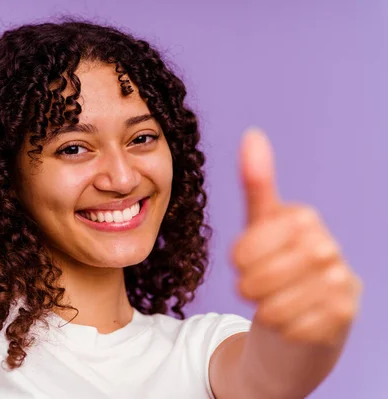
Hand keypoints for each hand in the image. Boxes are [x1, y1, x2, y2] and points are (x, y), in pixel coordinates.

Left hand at [231, 128, 362, 345]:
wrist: (300, 314)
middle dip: (249, 286)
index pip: (252, 244)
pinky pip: (294, 329)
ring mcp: (342, 282)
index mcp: (304, 219)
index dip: (240, 258)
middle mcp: (328, 247)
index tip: (241, 262)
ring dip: (264, 308)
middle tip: (251, 286)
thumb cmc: (274, 264)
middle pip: (264, 276)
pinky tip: (290, 319)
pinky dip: (282, 328)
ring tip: (269, 301)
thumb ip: (256, 185)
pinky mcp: (345, 316)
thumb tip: (252, 134)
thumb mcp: (260, 225)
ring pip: (277, 306)